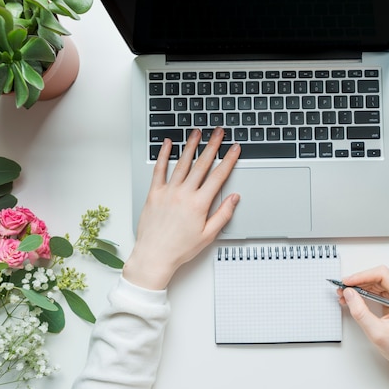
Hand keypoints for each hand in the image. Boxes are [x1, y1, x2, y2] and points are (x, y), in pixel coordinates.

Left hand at [123, 128, 240, 289]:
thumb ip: (223, 214)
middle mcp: (184, 194)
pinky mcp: (154, 193)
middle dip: (212, 146)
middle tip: (219, 132)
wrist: (154, 256)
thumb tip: (234, 198)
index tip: (234, 149)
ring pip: (182, 163)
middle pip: (202, 164)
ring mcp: (168, 192)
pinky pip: (159, 170)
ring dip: (191, 146)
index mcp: (199, 204)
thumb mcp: (208, 235)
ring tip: (197, 132)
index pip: (218, 176)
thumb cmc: (180, 249)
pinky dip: (163, 155)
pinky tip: (167, 144)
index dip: (228, 160)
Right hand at [338, 266, 388, 388]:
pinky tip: (353, 298)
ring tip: (344, 294)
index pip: (383, 276)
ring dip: (359, 287)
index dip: (362, 276)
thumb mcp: (376, 332)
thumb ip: (360, 312)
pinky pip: (377, 289)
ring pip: (376, 282)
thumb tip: (349, 293)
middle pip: (378, 277)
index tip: (347, 282)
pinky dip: (364, 292)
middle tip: (342, 289)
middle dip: (358, 282)